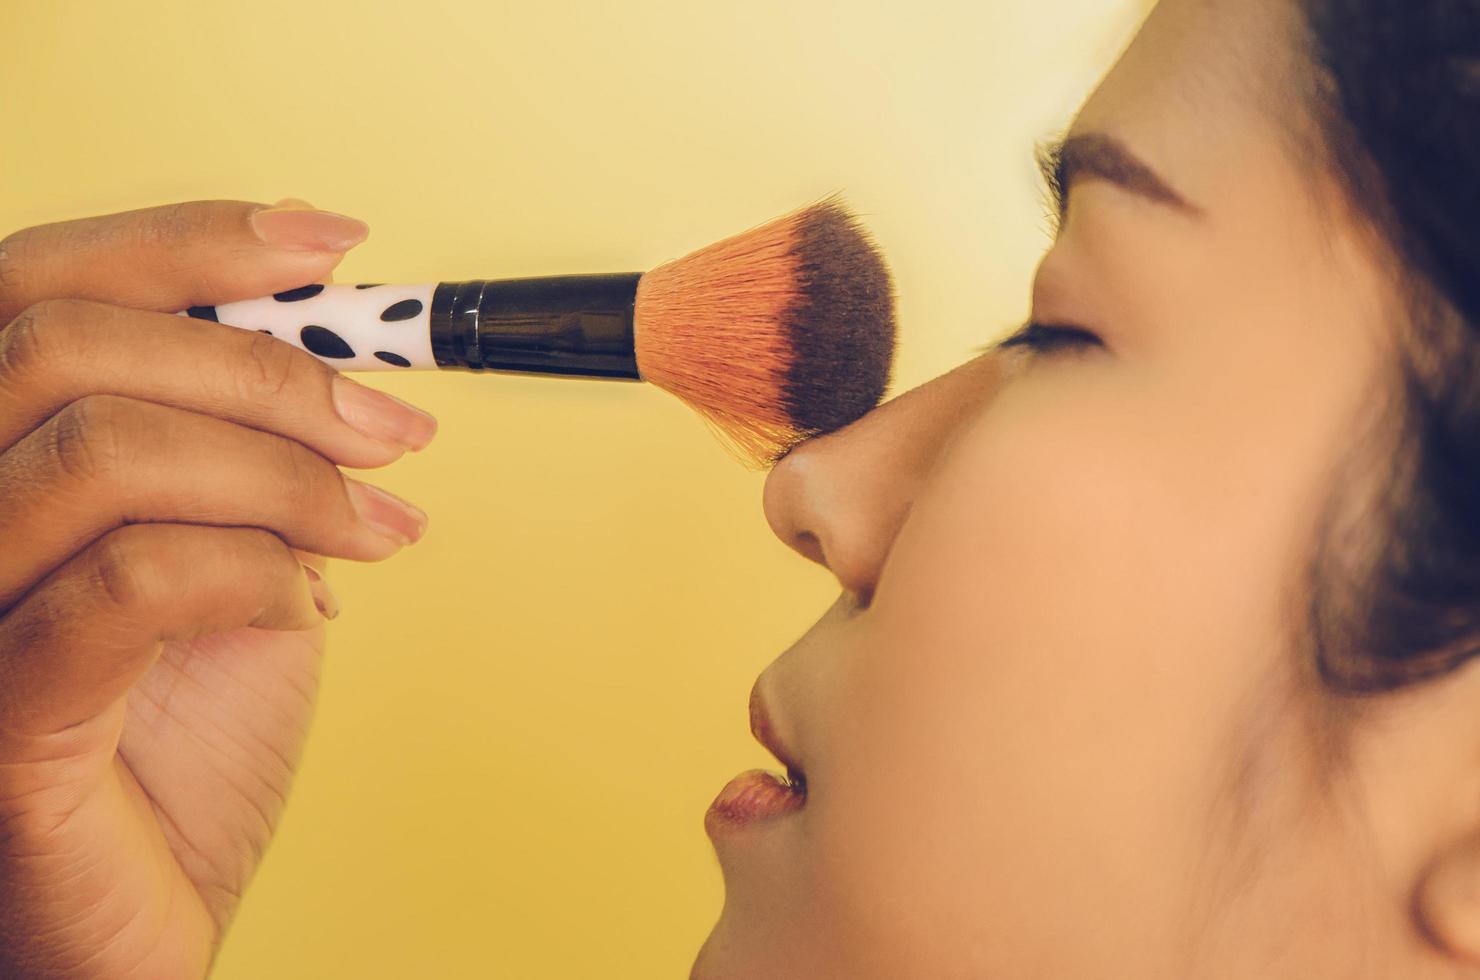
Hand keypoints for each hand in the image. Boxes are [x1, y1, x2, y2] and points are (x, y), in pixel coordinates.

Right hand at [0, 201, 435, 978]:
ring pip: (100, 448)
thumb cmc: (183, 740)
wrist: (151, 909)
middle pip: (64, 344)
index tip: (333, 245)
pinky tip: (312, 604)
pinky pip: (127, 582)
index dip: (185, 241)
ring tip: (380, 527)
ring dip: (282, 472)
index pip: (39, 287)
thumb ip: (253, 455)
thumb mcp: (238, 557)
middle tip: (396, 428)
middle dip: (267, 368)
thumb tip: (337, 344)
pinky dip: (254, 568)